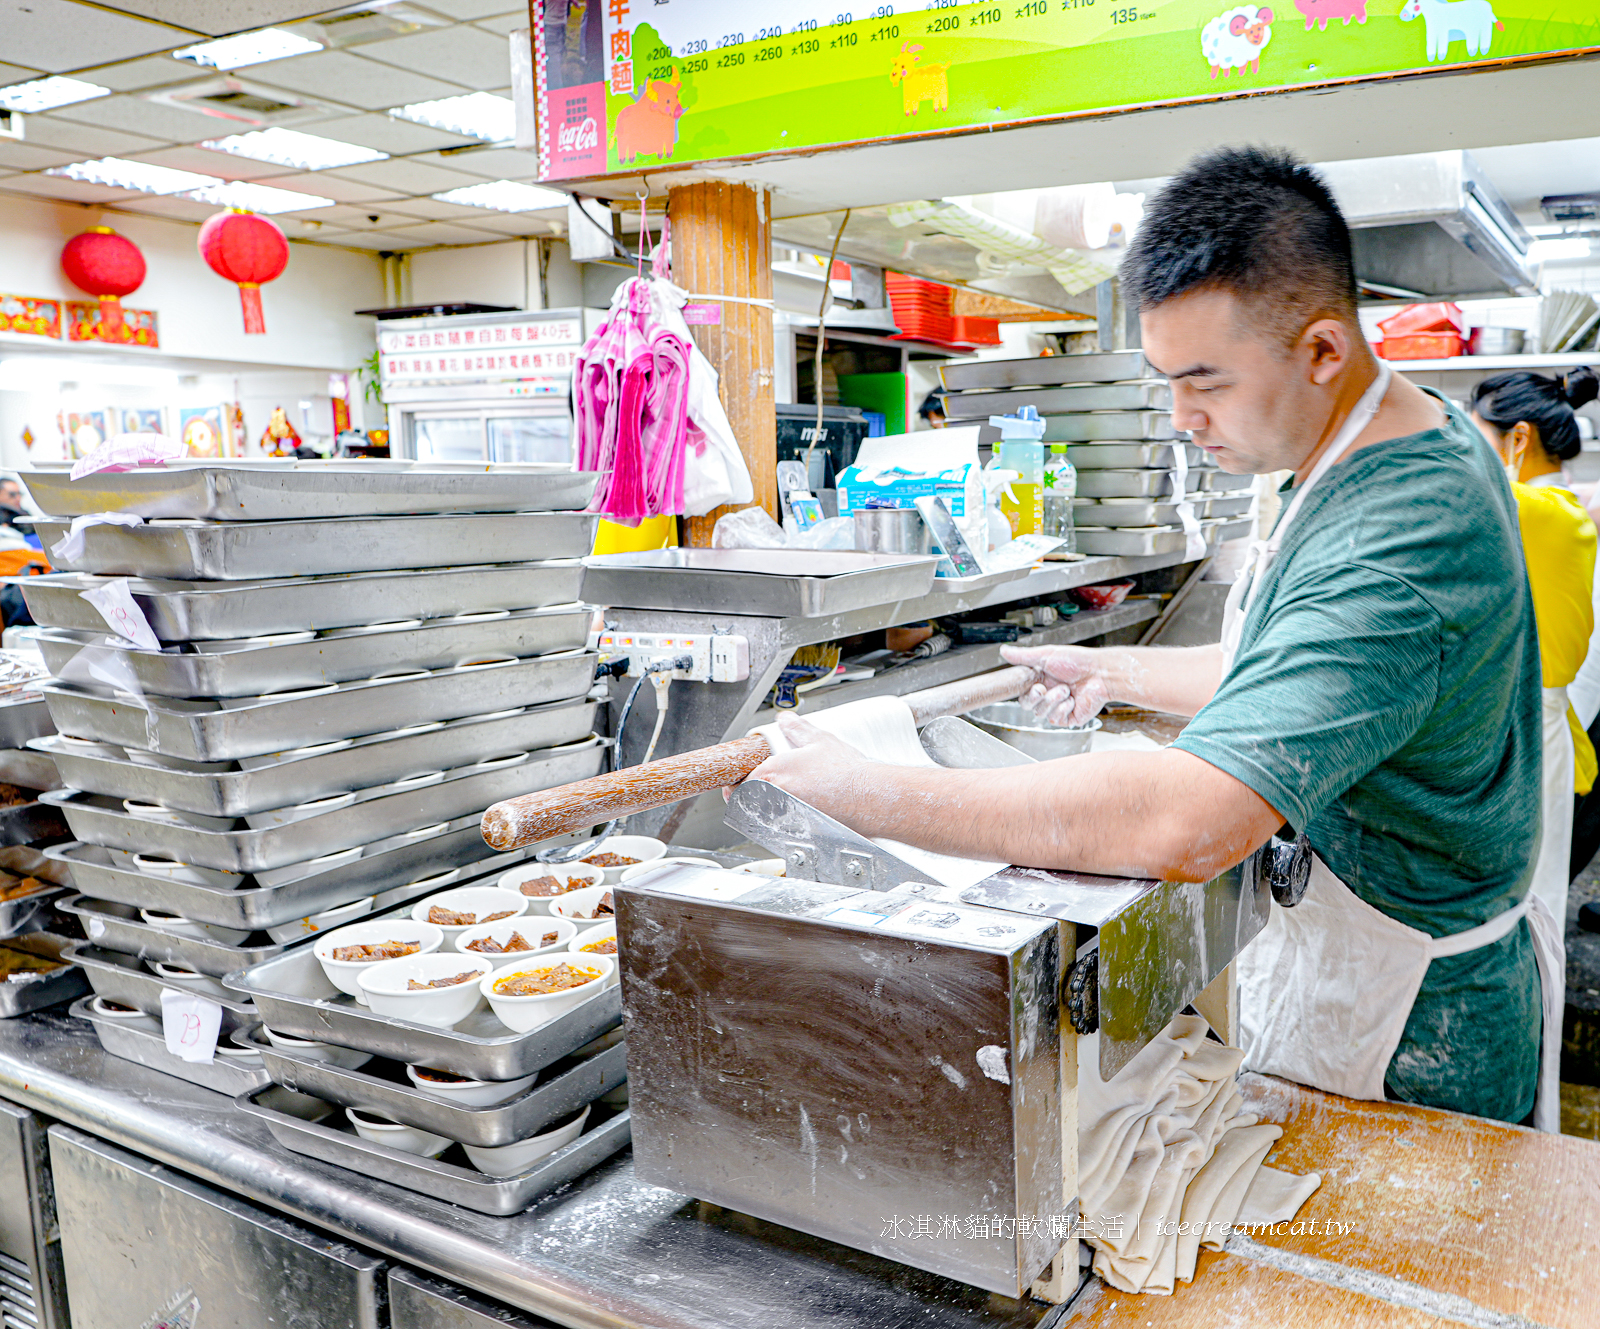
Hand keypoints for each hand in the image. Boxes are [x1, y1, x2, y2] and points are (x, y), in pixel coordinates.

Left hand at [741, 714, 876, 828]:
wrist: (869, 798)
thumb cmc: (847, 773)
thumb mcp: (819, 740)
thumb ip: (797, 729)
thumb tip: (785, 720)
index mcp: (773, 773)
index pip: (741, 780)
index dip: (738, 779)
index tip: (739, 778)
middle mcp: (774, 797)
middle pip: (747, 800)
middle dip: (747, 794)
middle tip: (756, 787)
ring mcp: (784, 817)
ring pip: (762, 815)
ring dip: (764, 807)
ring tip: (782, 798)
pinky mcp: (798, 831)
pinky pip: (779, 827)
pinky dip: (782, 819)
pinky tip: (799, 810)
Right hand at [1000, 643, 1113, 726]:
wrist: (1100, 673)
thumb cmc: (1078, 662)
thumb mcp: (1047, 655)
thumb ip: (1023, 656)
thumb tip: (1003, 651)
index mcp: (1041, 680)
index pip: (1022, 692)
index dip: (1024, 692)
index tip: (1031, 685)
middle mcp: (1048, 694)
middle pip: (1028, 706)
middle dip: (1035, 698)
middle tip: (1043, 688)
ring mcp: (1058, 707)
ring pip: (1041, 713)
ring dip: (1053, 700)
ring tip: (1066, 689)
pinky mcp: (1068, 717)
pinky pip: (1055, 719)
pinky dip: (1062, 708)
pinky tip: (1072, 699)